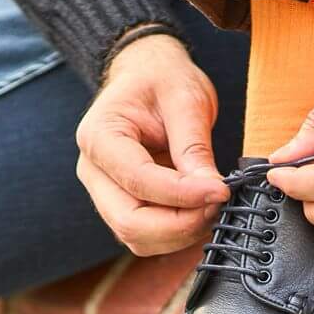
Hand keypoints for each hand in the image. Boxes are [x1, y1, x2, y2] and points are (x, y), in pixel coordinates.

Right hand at [76, 33, 228, 255]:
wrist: (147, 77)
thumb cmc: (162, 80)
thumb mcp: (185, 99)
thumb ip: (194, 146)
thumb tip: (210, 190)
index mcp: (99, 137)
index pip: (138, 180)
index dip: (183, 194)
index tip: (221, 190)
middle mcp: (93, 171)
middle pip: (129, 222)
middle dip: (180, 224)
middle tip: (218, 205)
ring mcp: (104, 193)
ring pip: (137, 237)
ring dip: (180, 233)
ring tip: (211, 206)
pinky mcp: (122, 206)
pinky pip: (146, 237)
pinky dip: (176, 233)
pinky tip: (199, 212)